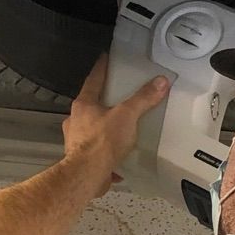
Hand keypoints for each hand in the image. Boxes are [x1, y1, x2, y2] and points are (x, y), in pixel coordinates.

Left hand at [61, 54, 168, 191]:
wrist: (87, 174)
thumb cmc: (100, 144)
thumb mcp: (127, 115)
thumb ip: (143, 99)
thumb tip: (158, 83)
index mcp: (84, 105)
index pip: (93, 80)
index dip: (101, 69)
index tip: (104, 60)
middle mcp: (76, 121)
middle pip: (90, 105)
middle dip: (102, 102)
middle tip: (116, 99)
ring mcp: (76, 140)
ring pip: (90, 129)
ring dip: (102, 129)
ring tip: (119, 131)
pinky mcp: (81, 159)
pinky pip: (94, 152)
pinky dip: (105, 153)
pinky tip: (118, 159)